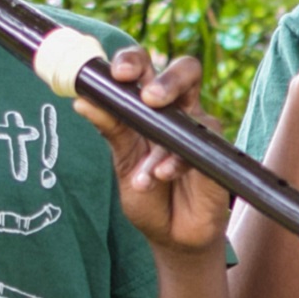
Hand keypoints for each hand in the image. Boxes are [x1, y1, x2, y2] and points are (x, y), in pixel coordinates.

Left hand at [75, 48, 233, 255]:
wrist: (171, 236)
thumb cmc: (148, 196)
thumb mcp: (122, 161)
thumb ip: (110, 129)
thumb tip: (82, 101)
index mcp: (150, 107)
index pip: (146, 69)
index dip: (134, 61)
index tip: (117, 73)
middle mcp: (178, 112)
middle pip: (186, 71)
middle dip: (168, 78)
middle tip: (149, 97)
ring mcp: (199, 132)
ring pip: (194, 112)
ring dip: (164, 139)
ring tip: (146, 172)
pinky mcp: (215, 154)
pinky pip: (199, 147)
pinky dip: (175, 163)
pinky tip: (160, 177)